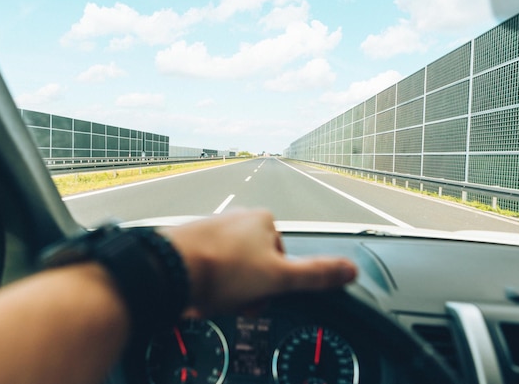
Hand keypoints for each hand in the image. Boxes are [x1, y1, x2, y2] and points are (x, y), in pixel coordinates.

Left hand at [160, 209, 356, 315]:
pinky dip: (206, 283)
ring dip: (227, 290)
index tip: (261, 295)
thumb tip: (351, 270)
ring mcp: (212, 228)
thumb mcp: (278, 277)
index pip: (282, 258)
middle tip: (235, 300)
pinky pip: (208, 268)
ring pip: (232, 270)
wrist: (167, 269)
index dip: (274, 284)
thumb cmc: (222, 269)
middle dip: (249, 289)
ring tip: (213, 297)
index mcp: (263, 220)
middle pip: (256, 266)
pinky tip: (198, 293)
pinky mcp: (190, 241)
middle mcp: (238, 218)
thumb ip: (316, 275)